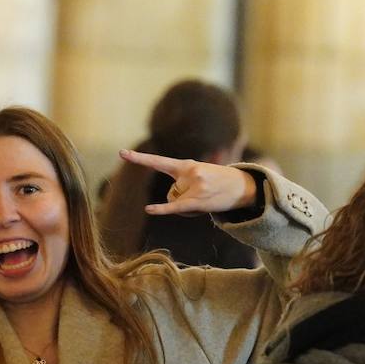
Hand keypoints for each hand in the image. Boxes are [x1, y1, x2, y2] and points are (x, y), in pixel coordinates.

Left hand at [119, 149, 256, 216]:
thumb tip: (170, 201)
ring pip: (176, 202)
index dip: (139, 159)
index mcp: (186, 165)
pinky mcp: (198, 199)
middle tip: (204, 195)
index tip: (121, 153)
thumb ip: (182, 184)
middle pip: (171, 193)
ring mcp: (194, 185)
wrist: (243, 187)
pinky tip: (148, 209)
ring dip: (188, 207)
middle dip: (183, 199)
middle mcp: (189, 172)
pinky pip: (175, 207)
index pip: (158, 161)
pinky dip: (161, 209)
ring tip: (207, 200)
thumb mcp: (200, 174)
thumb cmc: (218, 183)